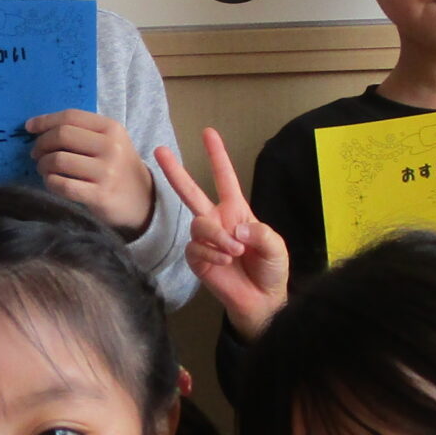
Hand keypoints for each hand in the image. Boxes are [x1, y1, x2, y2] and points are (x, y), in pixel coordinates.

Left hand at [27, 109, 153, 235]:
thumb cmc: (118, 167)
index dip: (45, 120)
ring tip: (44, 169)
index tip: (29, 127)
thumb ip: (82, 131)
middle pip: (62, 135)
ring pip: (58, 160)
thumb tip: (37, 126)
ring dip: (43, 165)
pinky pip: (62, 185)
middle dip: (41, 144)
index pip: (71, 116)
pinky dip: (50, 182)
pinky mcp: (99, 195)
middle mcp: (111, 147)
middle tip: (36, 153)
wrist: (144, 201)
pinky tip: (52, 182)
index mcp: (112, 128)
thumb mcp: (110, 142)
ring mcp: (106, 172)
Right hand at [153, 129, 289, 339]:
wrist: (261, 301)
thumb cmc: (271, 270)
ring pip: (198, 224)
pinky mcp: (196, 259)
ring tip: (234, 252)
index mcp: (237, 211)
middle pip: (191, 191)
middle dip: (176, 171)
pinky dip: (212, 253)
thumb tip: (236, 227)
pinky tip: (224, 261)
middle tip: (159, 150)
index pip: (225, 178)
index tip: (208, 133)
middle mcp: (217, 220)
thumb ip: (260, 233)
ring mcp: (205, 239)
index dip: (217, 156)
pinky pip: (195, 248)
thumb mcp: (275, 246)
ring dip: (217, 237)